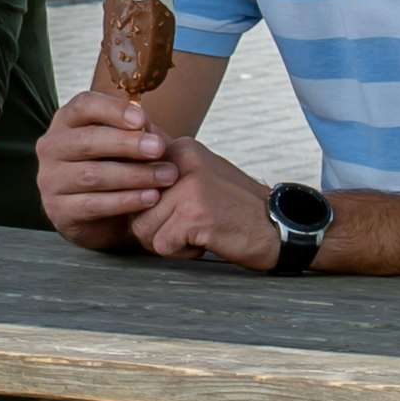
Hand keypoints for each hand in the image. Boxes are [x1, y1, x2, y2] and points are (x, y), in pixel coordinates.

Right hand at [37, 89, 177, 240]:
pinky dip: (126, 201)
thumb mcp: (122, 146)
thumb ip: (134, 134)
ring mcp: (50, 180)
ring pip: (92, 175)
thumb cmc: (112, 169)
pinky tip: (150, 198)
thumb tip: (150, 131)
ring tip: (165, 176)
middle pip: (87, 140)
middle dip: (127, 144)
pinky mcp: (58, 210)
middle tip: (159, 148)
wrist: (98, 217)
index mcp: (66, 122)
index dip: (113, 109)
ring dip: (134, 175)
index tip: (142, 119)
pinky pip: (94, 204)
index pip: (83, 105)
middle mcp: (51, 148)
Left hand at [128, 142, 276, 267]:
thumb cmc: (235, 208)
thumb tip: (120, 164)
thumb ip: (163, 170)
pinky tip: (207, 240)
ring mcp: (187, 186)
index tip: (166, 207)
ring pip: (143, 228)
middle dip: (155, 225)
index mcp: (180, 147)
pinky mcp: (193, 214)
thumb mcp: (199, 175)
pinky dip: (183, 252)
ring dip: (168, 241)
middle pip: (134, 205)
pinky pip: (162, 245)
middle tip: (188, 225)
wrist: (279, 226)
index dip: (142, 201)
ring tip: (199, 232)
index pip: (131, 172)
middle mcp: (180, 160)